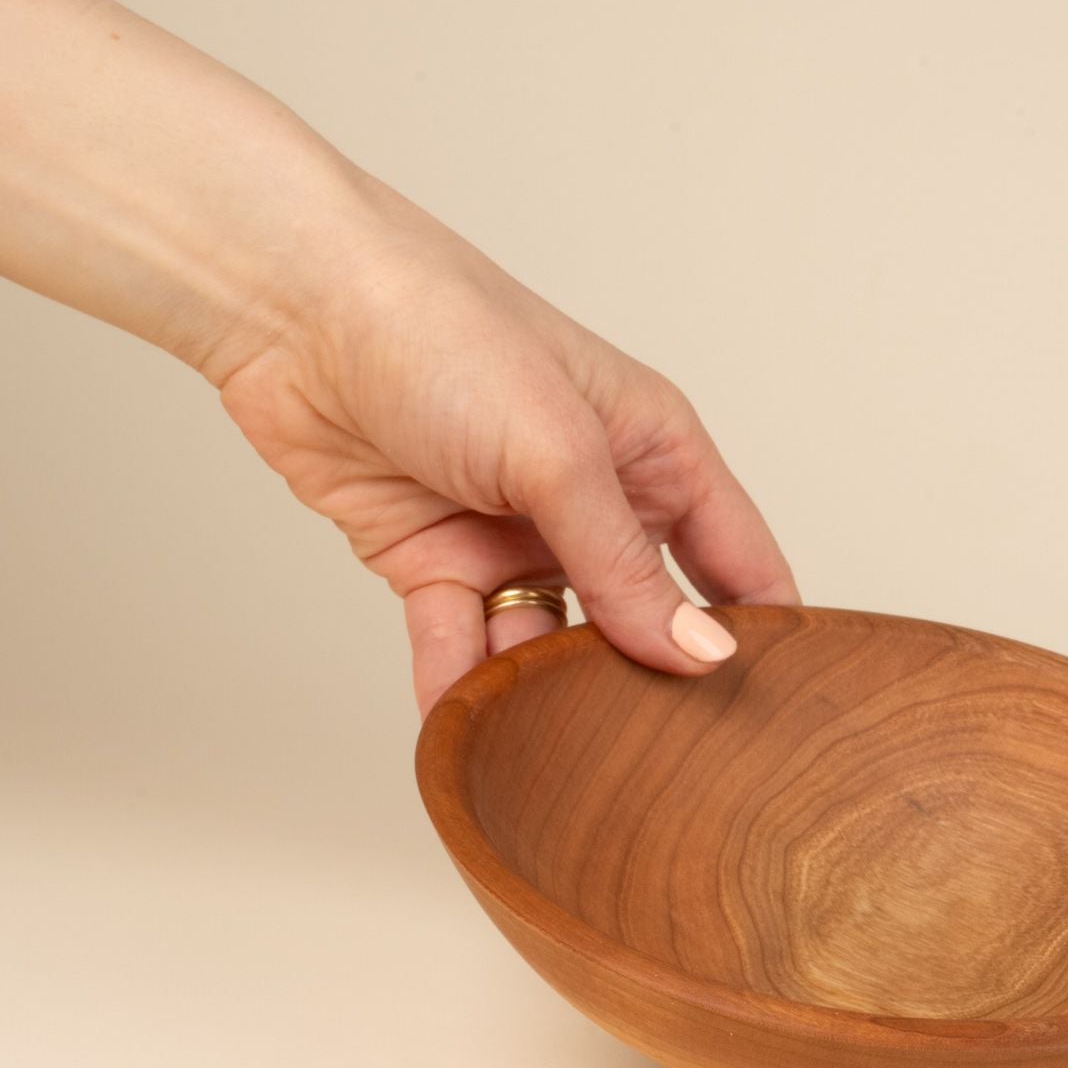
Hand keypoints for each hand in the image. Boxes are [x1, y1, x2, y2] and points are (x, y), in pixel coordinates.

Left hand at [214, 201, 798, 714]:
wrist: (292, 309)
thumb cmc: (443, 332)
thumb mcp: (559, 454)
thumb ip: (628, 567)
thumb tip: (701, 656)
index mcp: (656, 455)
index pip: (739, 564)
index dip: (761, 638)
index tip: (774, 720)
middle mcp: (596, 501)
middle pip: (645, 622)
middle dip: (647, 684)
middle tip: (662, 759)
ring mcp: (515, 538)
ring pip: (551, 648)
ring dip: (546, 695)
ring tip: (552, 746)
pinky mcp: (437, 565)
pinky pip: (462, 646)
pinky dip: (461, 689)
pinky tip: (471, 734)